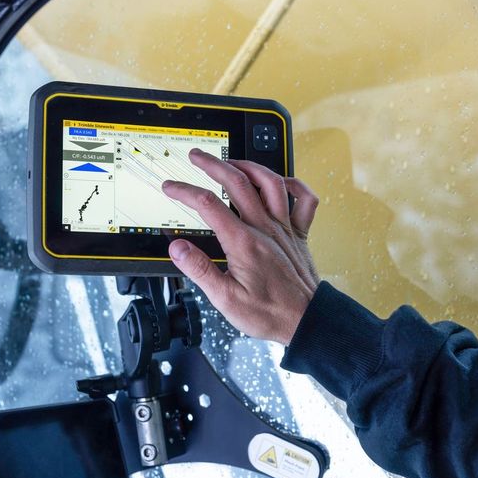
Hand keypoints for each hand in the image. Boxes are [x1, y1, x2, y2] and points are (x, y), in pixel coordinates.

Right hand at [161, 149, 320, 344]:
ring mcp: (284, 228)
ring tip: (233, 161)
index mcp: (243, 242)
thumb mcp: (225, 299)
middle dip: (213, 164)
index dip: (185, 190)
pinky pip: (304, 200)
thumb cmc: (269, 313)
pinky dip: (294, 184)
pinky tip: (281, 180)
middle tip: (197, 156)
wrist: (307, 321)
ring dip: (250, 166)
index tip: (170, 187)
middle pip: (237, 182)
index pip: (207, 204)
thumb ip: (200, 269)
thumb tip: (178, 247)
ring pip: (270, 182)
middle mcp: (265, 228)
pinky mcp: (299, 234)